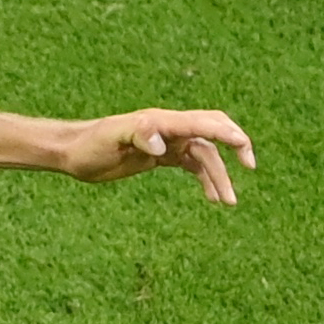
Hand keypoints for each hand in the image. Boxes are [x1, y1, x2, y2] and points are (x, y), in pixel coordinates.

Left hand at [64, 108, 254, 202]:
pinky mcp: (162, 157)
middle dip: (234, 145)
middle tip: (249, 165)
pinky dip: (205, 179)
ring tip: (228, 202)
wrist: (73, 152)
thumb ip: (137, 134)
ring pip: (205, 155)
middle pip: (213, 131)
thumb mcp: (111, 138)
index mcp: (162, 121)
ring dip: (219, 176)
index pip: (202, 123)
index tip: (243, 145)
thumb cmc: (90, 143)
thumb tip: (161, 146)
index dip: (225, 132)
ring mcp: (168, 143)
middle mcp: (170, 129)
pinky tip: (212, 197)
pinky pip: (192, 166)